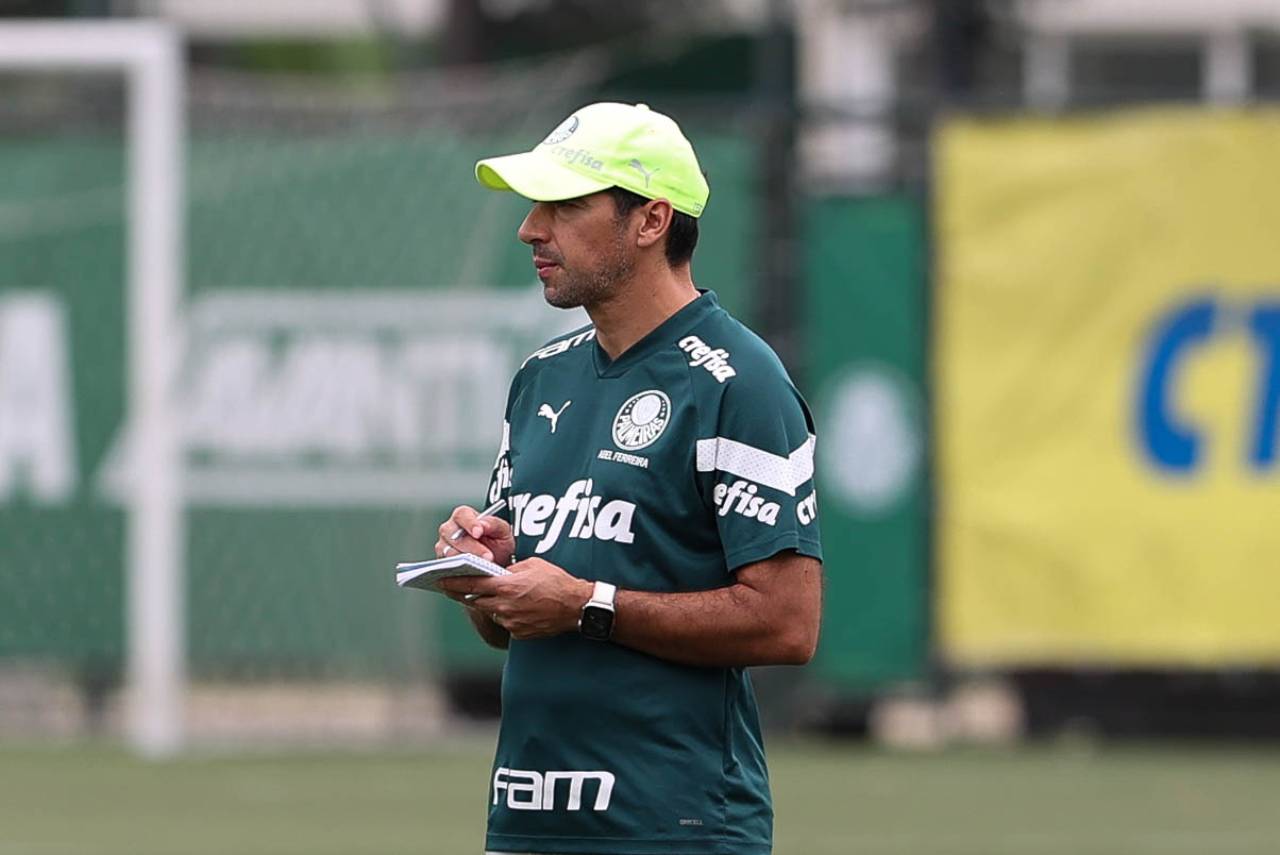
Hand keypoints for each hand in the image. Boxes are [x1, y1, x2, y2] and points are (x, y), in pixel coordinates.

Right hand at [435, 504, 514, 567]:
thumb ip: (494, 524)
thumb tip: (483, 524)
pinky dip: (459, 570)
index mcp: (464, 516)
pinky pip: (447, 566)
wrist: (497, 562)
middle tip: (487, 556)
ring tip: (482, 566)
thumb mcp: (503, 532)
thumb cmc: (497, 544)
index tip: (479, 532)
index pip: (462, 515)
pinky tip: (472, 573)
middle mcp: (450, 529)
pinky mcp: (443, 562)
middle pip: (453, 535)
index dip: (470, 523)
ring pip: (449, 552)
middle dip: (472, 547)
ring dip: (466, 560)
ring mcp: (444, 546)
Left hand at [438, 557, 592, 639]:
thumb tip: (495, 572)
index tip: (439, 580)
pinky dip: (504, 613)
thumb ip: (509, 569)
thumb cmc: (556, 581)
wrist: (576, 606)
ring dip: (486, 603)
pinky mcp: (517, 633)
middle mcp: (504, 605)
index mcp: (506, 585)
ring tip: (490, 594)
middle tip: (451, 587)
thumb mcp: (531, 565)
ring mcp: (510, 621)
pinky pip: (504, 621)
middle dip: (462, 593)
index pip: (472, 583)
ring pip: (489, 611)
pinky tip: (514, 606)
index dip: (453, 582)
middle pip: (474, 599)